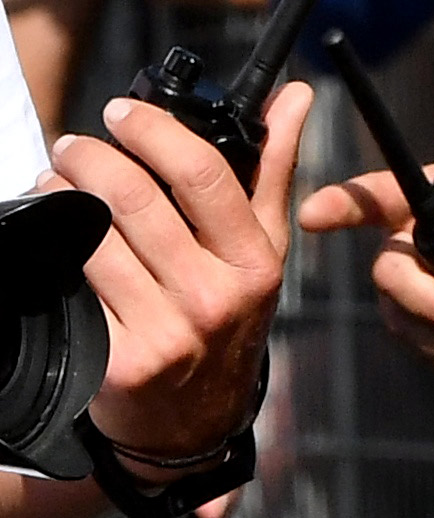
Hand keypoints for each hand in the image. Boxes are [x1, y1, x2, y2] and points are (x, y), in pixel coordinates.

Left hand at [44, 80, 310, 466]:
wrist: (194, 421)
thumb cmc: (230, 320)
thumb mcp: (265, 248)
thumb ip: (276, 167)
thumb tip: (295, 96)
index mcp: (255, 261)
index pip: (205, 176)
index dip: (156, 133)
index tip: (124, 112)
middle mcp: (213, 297)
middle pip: (138, 201)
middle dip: (94, 158)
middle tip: (75, 144)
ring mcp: (165, 331)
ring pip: (97, 239)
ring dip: (64, 196)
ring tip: (57, 179)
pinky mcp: (118, 361)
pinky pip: (78, 287)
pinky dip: (57, 248)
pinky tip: (55, 231)